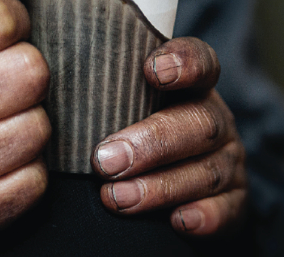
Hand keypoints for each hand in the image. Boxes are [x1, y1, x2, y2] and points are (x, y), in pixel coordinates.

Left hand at [91, 38, 245, 235]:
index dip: (183, 62)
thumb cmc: (140, 136)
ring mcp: (229, 162)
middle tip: (105, 159)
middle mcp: (215, 121)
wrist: (187, 190)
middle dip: (150, 142)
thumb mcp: (128, 108)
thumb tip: (49, 87)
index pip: (202, 62)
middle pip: (198, 123)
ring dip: (158, 187)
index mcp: (193, 89)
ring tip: (115, 196)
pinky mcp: (235, 203)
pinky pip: (225, 210)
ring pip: (205, 171)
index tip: (151, 70)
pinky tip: (176, 221)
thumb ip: (105, 95)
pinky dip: (201, 216)